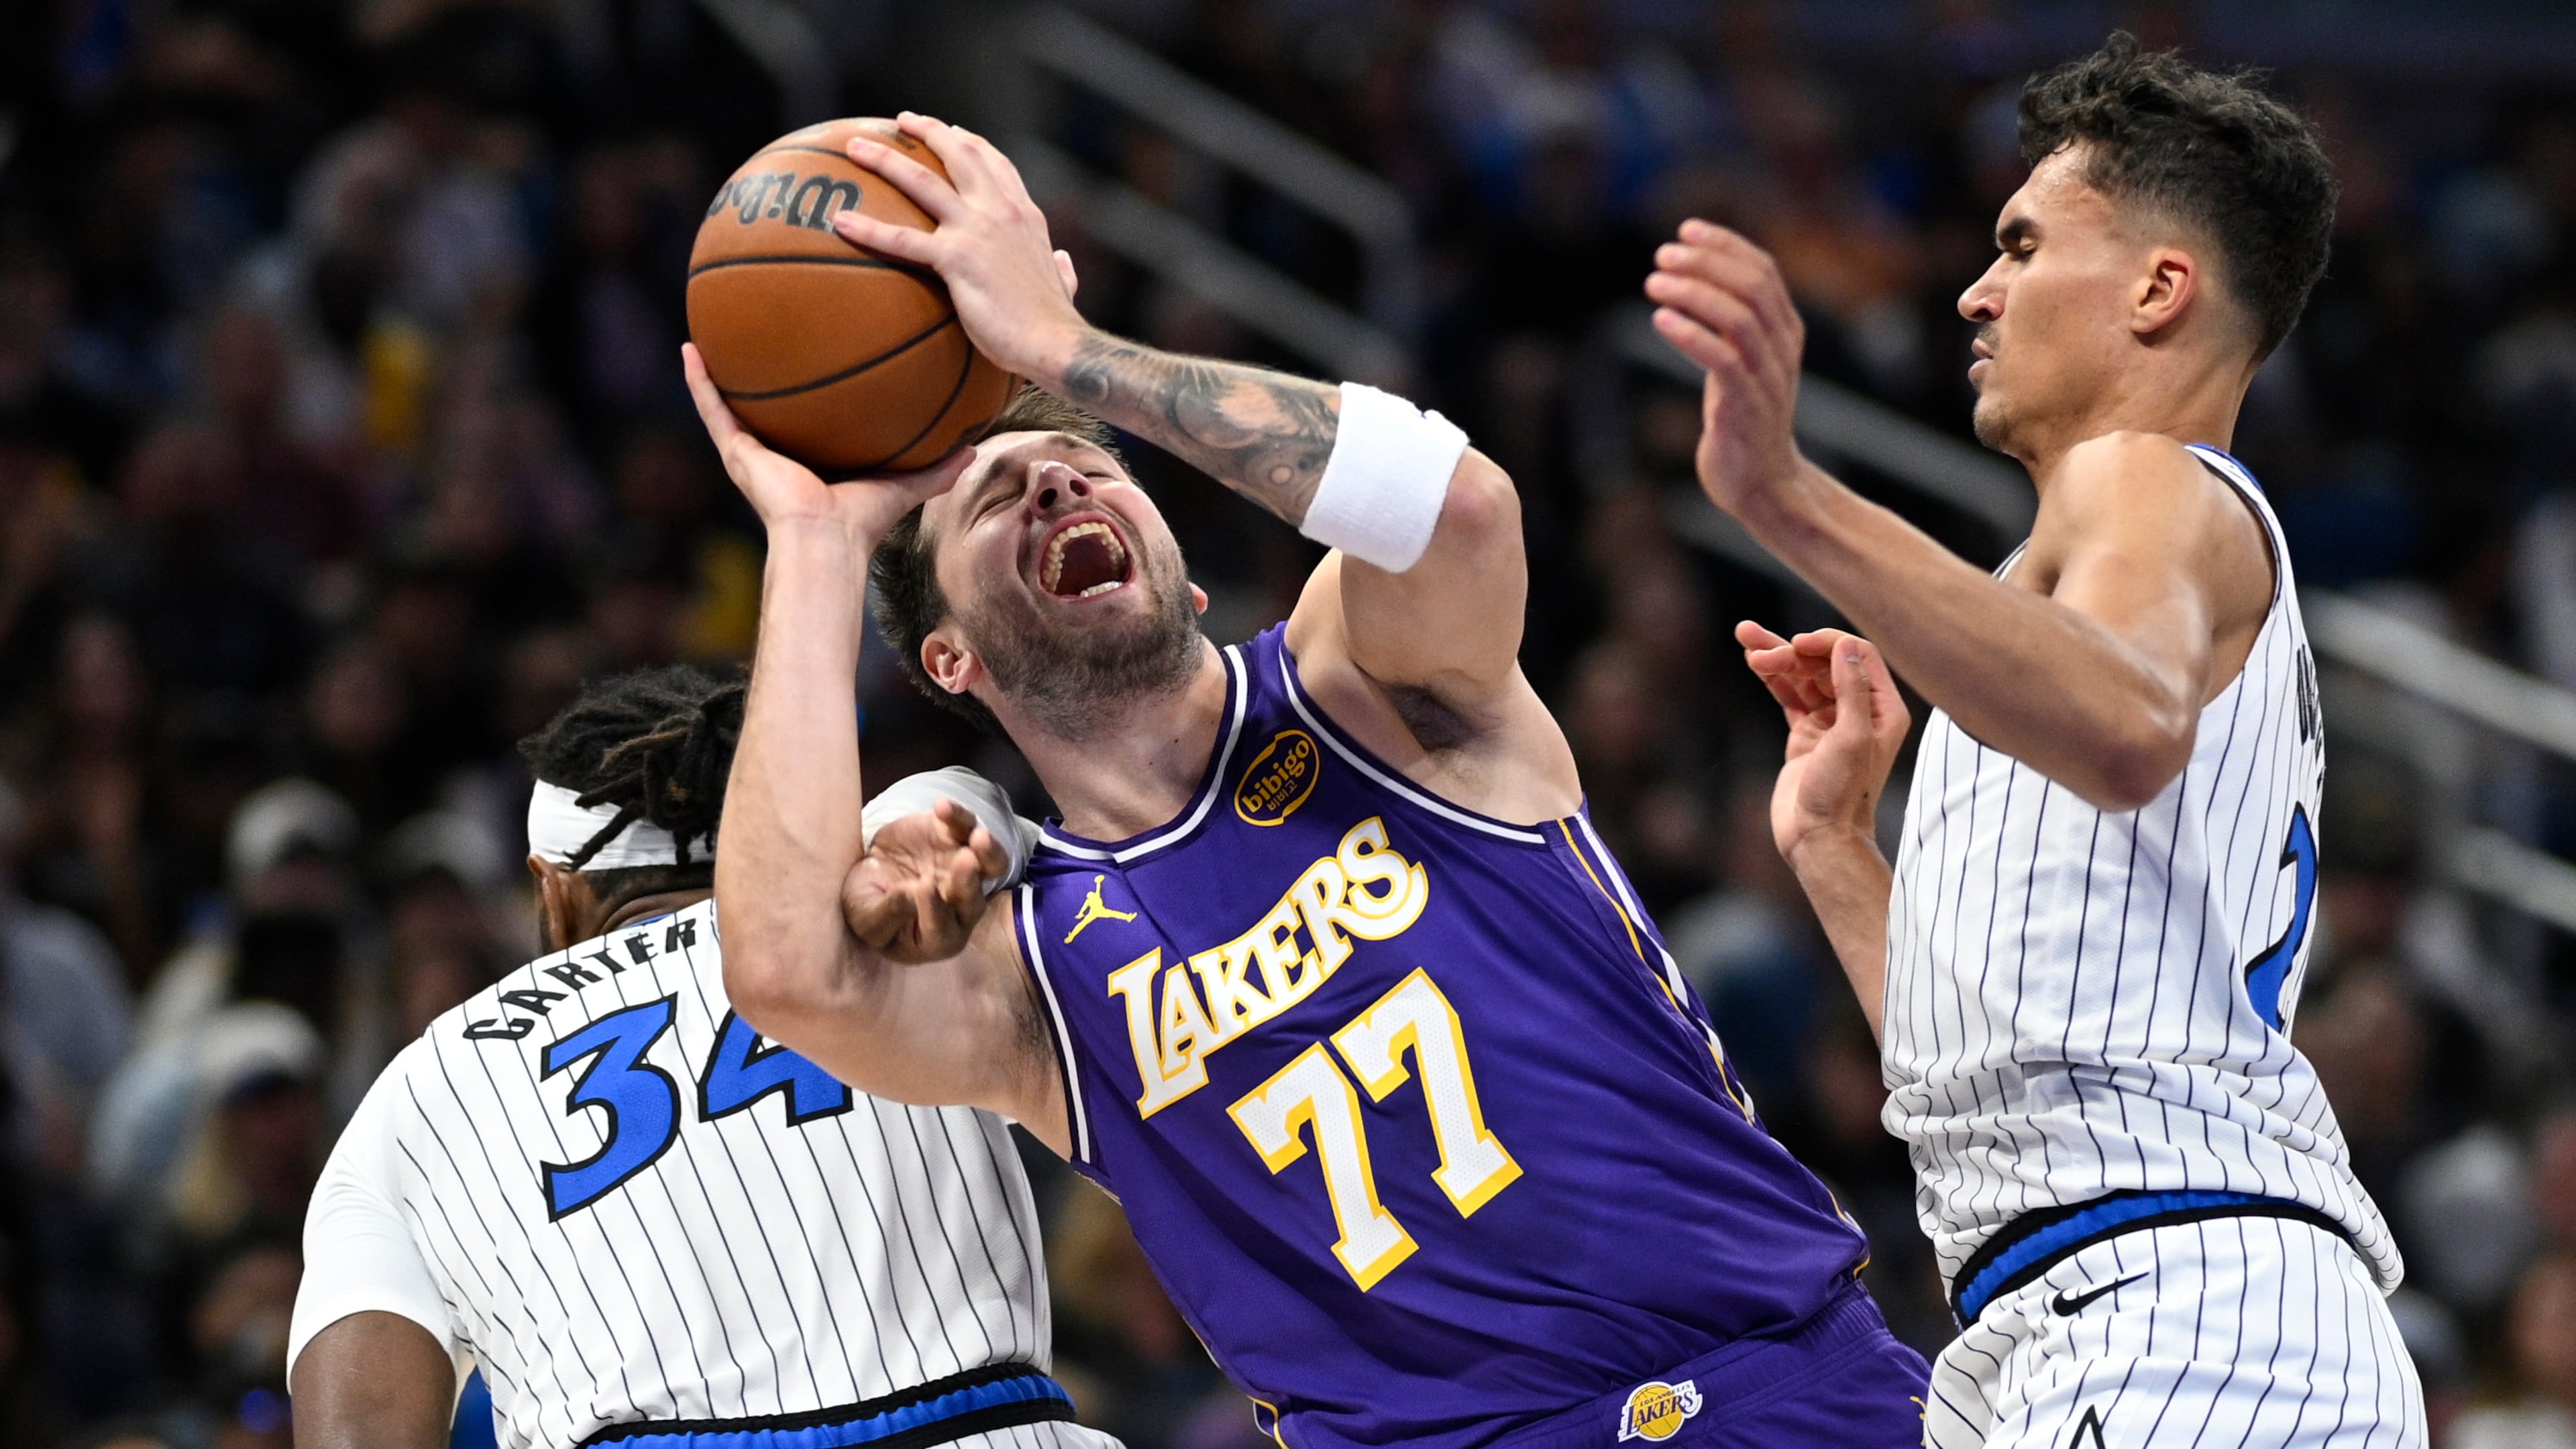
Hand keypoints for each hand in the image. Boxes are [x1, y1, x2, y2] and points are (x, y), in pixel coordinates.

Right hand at [682, 342, 969, 540]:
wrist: (826, 541)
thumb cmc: (862, 522)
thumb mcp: (904, 484)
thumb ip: (937, 468)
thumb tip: (974, 449)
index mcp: (809, 460)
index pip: (804, 420)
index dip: (804, 392)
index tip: (806, 356)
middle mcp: (775, 453)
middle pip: (763, 405)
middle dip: (759, 373)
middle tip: (757, 331)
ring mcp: (750, 451)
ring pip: (728, 401)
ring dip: (717, 368)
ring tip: (709, 328)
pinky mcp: (735, 452)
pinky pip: (712, 408)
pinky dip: (699, 379)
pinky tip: (690, 347)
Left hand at [831, 113, 1088, 384]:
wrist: (1053, 340)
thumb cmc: (1054, 321)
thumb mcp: (1064, 282)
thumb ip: (1062, 268)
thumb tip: (1064, 262)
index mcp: (1024, 216)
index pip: (996, 166)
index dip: (973, 144)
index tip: (953, 133)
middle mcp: (1000, 212)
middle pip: (960, 156)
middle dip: (929, 131)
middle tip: (903, 120)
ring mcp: (977, 231)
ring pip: (923, 182)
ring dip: (886, 159)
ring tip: (855, 147)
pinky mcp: (956, 259)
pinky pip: (903, 240)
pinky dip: (869, 229)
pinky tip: (841, 222)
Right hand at [842, 797, 1010, 963]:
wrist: (868, 872)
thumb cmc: (867, 905)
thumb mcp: (866, 917)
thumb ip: (889, 912)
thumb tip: (911, 895)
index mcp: (937, 939)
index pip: (943, 930)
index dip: (934, 910)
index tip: (921, 887)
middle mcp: (959, 908)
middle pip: (974, 900)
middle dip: (969, 882)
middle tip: (963, 862)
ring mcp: (963, 872)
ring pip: (991, 865)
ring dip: (988, 852)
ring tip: (977, 836)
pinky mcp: (956, 838)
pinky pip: (966, 827)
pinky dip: (959, 816)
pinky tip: (941, 806)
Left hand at [1645, 222, 1809, 518]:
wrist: (1762, 483)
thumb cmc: (1742, 419)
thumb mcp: (1739, 362)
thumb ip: (1727, 323)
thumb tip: (1691, 279)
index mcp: (1785, 331)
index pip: (1763, 270)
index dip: (1725, 244)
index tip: (1685, 229)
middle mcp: (1783, 348)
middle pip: (1753, 285)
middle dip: (1706, 262)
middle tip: (1662, 255)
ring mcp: (1769, 378)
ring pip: (1739, 317)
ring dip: (1693, 293)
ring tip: (1653, 282)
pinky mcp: (1747, 408)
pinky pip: (1722, 360)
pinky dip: (1691, 334)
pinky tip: (1660, 320)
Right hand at [1738, 621, 1909, 863]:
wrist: (1819, 837)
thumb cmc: (1842, 793)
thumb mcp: (1851, 737)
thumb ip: (1850, 689)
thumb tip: (1845, 645)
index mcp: (1883, 709)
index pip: (1857, 655)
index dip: (1826, 643)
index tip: (1796, 645)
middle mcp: (1860, 710)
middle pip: (1824, 663)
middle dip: (1791, 650)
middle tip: (1757, 649)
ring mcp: (1831, 721)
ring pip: (1803, 676)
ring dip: (1776, 657)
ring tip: (1745, 634)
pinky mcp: (1806, 734)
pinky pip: (1790, 696)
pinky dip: (1773, 678)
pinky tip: (1754, 660)